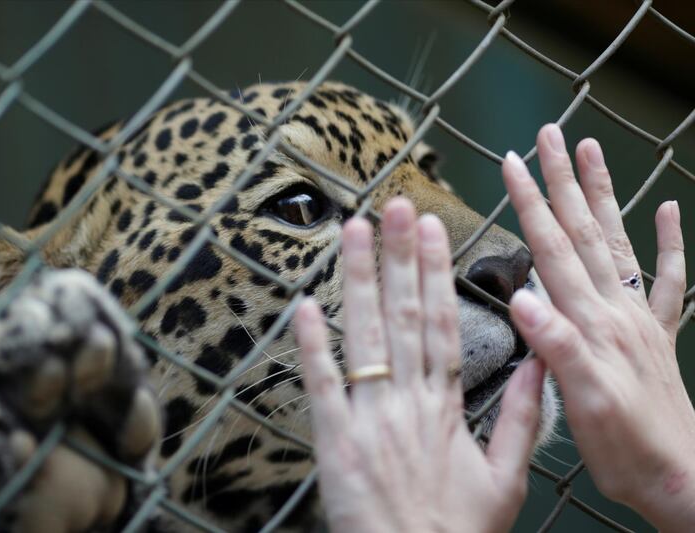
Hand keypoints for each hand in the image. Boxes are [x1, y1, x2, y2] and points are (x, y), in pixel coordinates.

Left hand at [294, 199, 543, 532]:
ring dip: (358, 280)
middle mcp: (408, 401)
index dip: (435, 273)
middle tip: (391, 205)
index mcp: (447, 406)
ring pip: (365, 337)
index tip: (430, 228)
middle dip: (398, 257)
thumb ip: (519, 419)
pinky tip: (306, 303)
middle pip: (404, 316)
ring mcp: (369, 417)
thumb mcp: (507, 480)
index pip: (442, 324)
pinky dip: (313, 345)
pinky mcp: (335, 439)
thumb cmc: (457, 529)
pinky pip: (323, 385)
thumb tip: (538, 365)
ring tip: (352, 231)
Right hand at [503, 124, 694, 530]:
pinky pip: (669, 279)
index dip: (531, 205)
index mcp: (590, 323)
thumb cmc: (626, 448)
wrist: (683, 477)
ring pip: (618, 242)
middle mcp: (616, 309)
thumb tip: (524, 298)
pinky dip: (668, 241)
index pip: (554, 251)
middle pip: (585, 232)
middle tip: (552, 135)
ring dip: (604, 194)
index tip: (512, 163)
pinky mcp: (657, 333)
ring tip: (592, 152)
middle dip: (563, 182)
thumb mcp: (584, 404)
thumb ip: (558, 347)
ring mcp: (640, 317)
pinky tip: (667, 208)